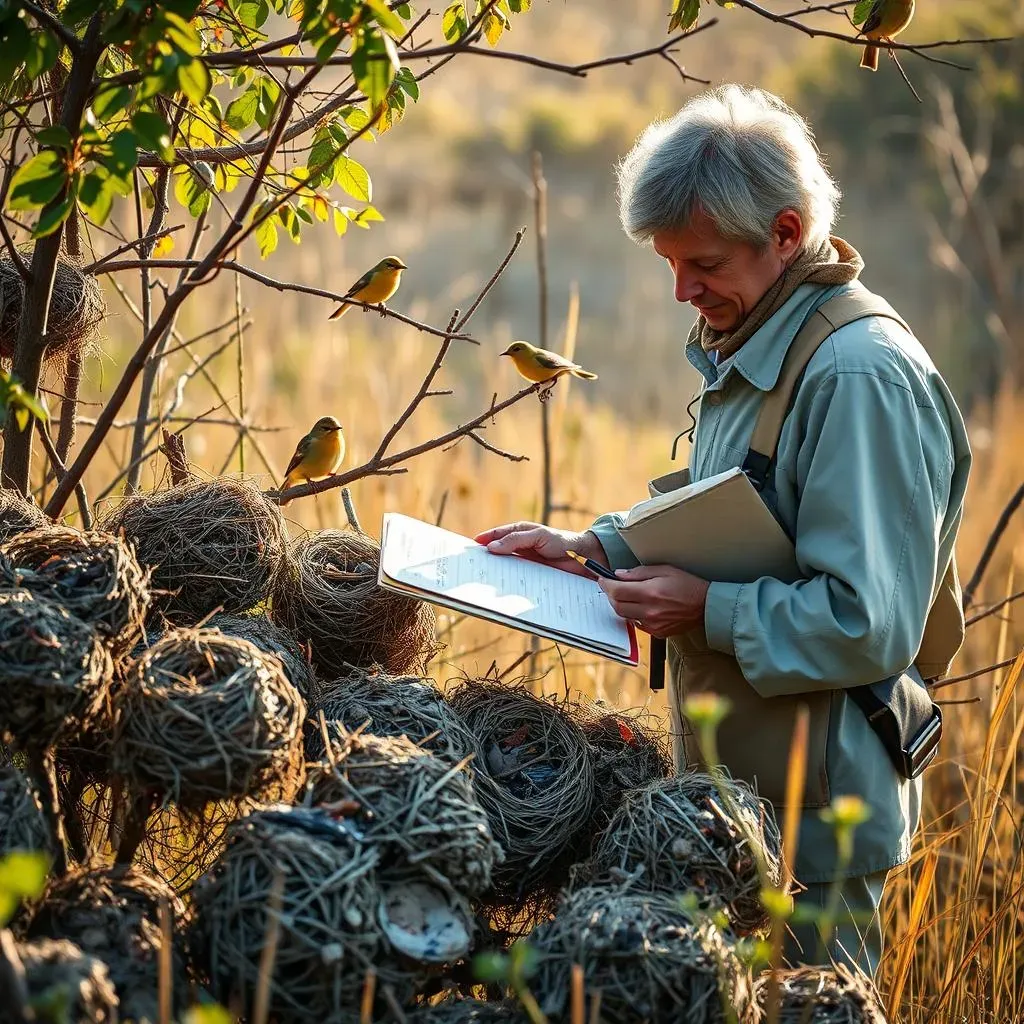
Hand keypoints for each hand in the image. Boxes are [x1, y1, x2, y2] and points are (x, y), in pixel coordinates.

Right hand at [474, 521, 608, 577]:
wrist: (583, 558)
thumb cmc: (561, 541)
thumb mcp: (537, 536)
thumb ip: (515, 540)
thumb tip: (490, 547)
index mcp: (516, 534)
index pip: (493, 537)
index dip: (479, 542)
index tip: (465, 551)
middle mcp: (516, 550)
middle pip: (495, 557)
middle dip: (483, 563)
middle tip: (469, 571)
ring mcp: (523, 566)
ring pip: (504, 572)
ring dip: (494, 578)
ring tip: (481, 585)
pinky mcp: (530, 580)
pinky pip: (516, 584)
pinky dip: (508, 588)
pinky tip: (501, 594)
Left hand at [597, 564, 709, 637]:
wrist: (706, 606)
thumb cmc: (687, 584)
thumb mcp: (664, 570)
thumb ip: (639, 573)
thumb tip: (618, 574)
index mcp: (651, 593)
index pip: (617, 591)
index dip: (606, 584)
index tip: (602, 579)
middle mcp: (650, 611)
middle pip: (617, 606)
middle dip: (610, 596)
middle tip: (611, 587)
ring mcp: (653, 624)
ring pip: (625, 616)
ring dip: (620, 605)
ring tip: (626, 595)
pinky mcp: (657, 632)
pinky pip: (637, 624)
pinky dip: (633, 614)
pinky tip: (640, 606)